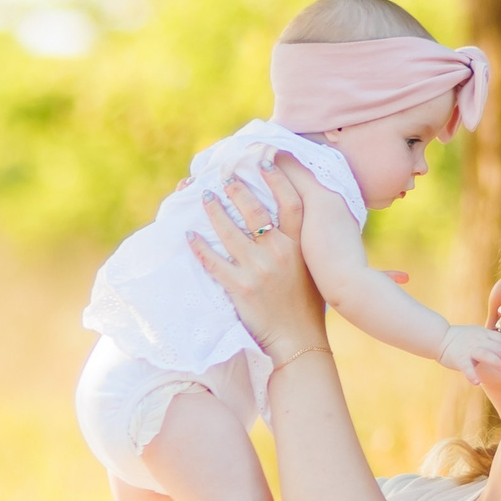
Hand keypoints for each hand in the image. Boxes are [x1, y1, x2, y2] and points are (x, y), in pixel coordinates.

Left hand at [188, 164, 328, 356]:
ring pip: (230, 232)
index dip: (278, 179)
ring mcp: (258, 270)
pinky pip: (213, 262)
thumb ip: (299, 244)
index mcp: (298, 246)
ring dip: (214, 211)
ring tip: (203, 196)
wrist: (299, 339)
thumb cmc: (306, 304)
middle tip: (224, 175)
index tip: (264, 161)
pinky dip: (199, 247)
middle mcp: (279, 253)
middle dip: (237, 189)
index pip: (290, 203)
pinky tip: (189, 236)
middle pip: (255, 211)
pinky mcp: (240, 287)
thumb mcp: (311, 268)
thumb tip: (285, 222)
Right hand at [438, 322, 500, 382]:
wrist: (439, 338)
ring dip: (497, 362)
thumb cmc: (460, 339)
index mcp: (484, 334)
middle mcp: (479, 340)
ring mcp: (469, 349)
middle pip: (499, 348)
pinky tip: (476, 382)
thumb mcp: (477, 334)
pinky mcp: (459, 358)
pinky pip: (467, 367)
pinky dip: (472, 374)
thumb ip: (489, 340)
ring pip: (487, 354)